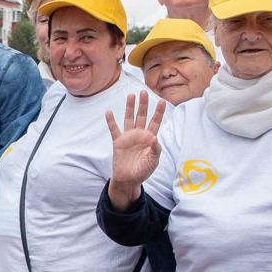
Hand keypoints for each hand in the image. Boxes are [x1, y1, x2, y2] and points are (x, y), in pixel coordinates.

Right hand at [104, 92, 166, 210]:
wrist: (128, 180)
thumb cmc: (143, 171)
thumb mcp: (153, 162)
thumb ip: (155, 150)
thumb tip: (155, 138)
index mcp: (149, 139)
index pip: (155, 122)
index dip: (159, 112)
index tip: (162, 100)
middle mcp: (139, 135)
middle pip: (142, 116)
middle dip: (143, 104)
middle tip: (144, 92)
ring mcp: (128, 137)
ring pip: (129, 119)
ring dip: (130, 108)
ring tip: (131, 95)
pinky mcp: (118, 142)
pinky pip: (114, 129)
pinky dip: (111, 121)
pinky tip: (109, 111)